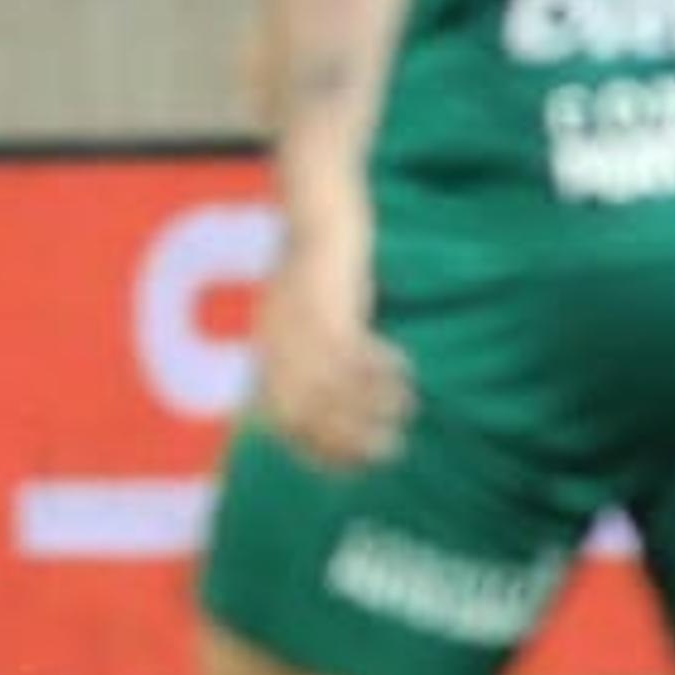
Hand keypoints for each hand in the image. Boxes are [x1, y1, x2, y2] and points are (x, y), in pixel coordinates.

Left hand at [252, 214, 410, 472]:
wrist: (318, 206)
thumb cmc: (321, 266)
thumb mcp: (308, 317)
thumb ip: (317, 360)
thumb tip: (345, 414)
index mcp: (268, 351)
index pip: (280, 424)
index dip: (318, 453)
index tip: (356, 468)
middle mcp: (275, 343)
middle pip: (303, 415)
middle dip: (350, 442)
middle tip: (392, 448)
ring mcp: (295, 324)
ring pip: (330, 390)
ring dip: (374, 406)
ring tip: (406, 406)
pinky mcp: (323, 302)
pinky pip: (350, 354)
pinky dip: (378, 368)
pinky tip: (402, 363)